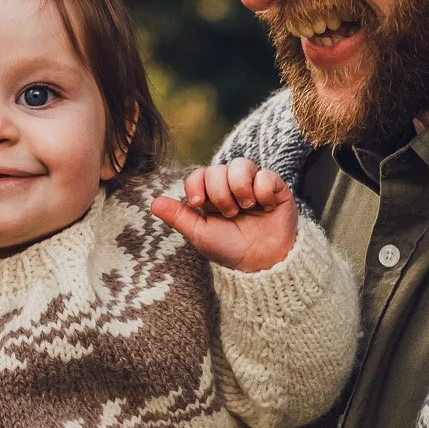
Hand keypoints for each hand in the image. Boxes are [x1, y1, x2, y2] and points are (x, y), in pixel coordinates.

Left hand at [149, 157, 297, 272]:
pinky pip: (266, 174)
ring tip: (245, 208)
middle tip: (229, 214)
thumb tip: (153, 203)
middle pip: (218, 169)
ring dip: (240, 188)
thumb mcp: (200, 234)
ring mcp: (254, 185)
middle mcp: (231, 187)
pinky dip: (263, 191)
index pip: (199, 174)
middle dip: (220, 193)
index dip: (196, 184)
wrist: (262, 263)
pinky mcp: (276, 188)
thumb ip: (179, 217)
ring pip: (242, 164)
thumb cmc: (230, 249)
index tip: (198, 203)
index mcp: (211, 196)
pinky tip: (265, 207)